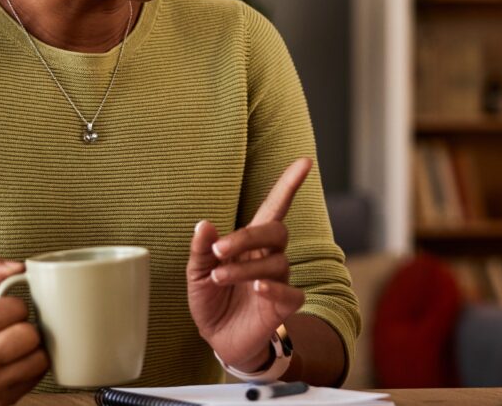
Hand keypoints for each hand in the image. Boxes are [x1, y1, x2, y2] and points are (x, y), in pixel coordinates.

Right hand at [0, 253, 48, 404]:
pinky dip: (34, 365)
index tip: (8, 311)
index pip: (16, 309)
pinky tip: (19, 360)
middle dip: (27, 327)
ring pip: (39, 359)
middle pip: (28, 336)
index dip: (17, 306)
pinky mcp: (2, 400)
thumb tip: (19, 266)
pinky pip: (39, 376)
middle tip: (16, 328)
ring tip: (20, 345)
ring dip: (35, 348)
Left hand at [188, 156, 312, 371]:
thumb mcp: (197, 273)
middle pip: (276, 231)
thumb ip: (201, 249)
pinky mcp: (284, 305)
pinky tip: (257, 288)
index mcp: (250, 242)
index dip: (289, 184)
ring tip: (219, 277)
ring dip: (245, 268)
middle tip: (218, 250)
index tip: (304, 162)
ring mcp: (279, 280)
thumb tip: (204, 224)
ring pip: (276, 262)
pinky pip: (291, 292)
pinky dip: (275, 288)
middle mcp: (269, 256)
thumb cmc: (212, 300)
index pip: (274, 207)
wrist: (219, 338)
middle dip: (247, 236)